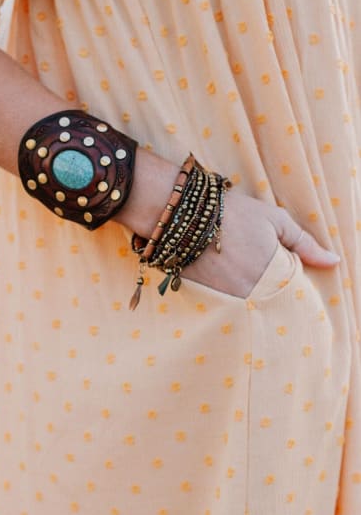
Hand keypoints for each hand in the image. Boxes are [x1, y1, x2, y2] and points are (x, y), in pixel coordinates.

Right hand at [115, 149, 340, 299]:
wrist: (180, 215)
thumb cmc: (232, 212)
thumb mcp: (274, 219)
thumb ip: (305, 243)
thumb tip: (334, 262)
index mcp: (275, 275)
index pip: (295, 287)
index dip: (288, 270)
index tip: (277, 257)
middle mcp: (254, 294)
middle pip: (273, 298)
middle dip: (270, 283)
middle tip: (253, 259)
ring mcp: (229, 299)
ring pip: (251, 302)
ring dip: (250, 288)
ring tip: (236, 262)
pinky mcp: (209, 300)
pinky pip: (229, 302)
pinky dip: (229, 290)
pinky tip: (221, 269)